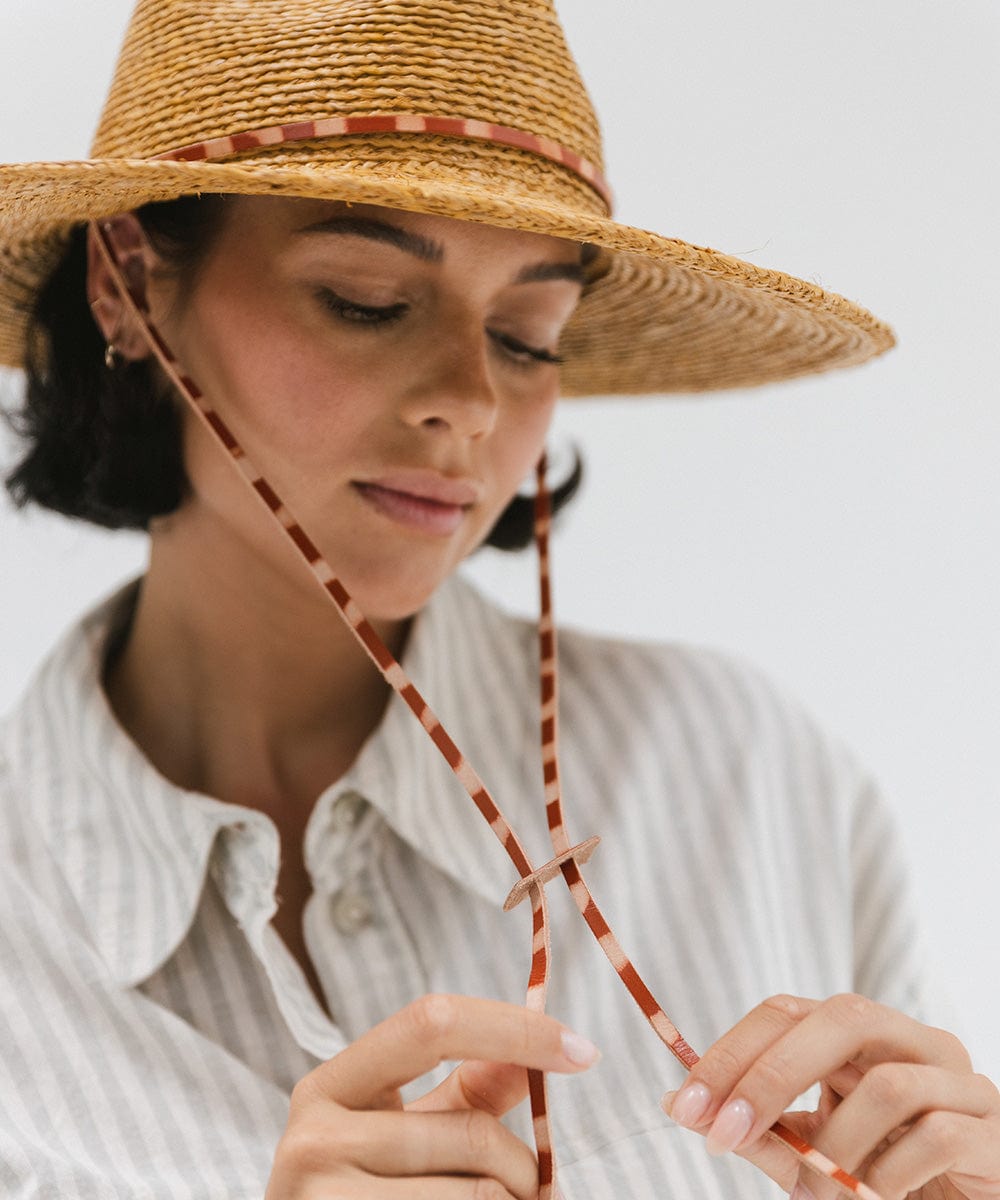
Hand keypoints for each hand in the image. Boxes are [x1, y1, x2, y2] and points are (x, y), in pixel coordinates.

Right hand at [265, 993, 600, 1198]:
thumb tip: (542, 1047)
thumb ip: (467, 1091)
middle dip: (525, 1163)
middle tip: (539, 1187)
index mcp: (327, 1088)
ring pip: (480, 1195)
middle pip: (472, 1130)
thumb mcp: (402, 1133)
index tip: (583, 1050)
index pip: (430, 1024)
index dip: (515, 1029)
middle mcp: (313, 1139)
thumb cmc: (364, 1196)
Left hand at [661, 993, 999, 1199]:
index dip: (734, 1051)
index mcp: (860, 1035)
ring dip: (840, 1145)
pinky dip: (890, 1174)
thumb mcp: (811, 1156)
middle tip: (724, 1132)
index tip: (688, 1105)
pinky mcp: (992, 1130)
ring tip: (827, 1185)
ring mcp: (961, 1080)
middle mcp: (913, 1040)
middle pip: (840, 1018)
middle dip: (771, 1074)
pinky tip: (880, 1194)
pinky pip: (935, 1135)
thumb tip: (680, 1102)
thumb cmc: (882, 1180)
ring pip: (889, 1084)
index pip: (787, 1011)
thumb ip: (758, 1129)